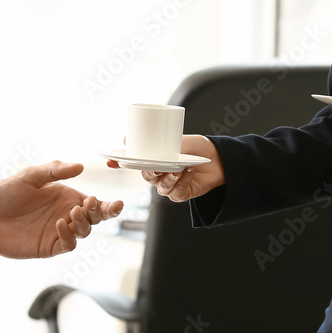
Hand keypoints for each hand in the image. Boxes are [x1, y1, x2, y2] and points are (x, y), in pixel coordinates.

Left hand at [0, 161, 122, 258]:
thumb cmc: (4, 194)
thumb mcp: (29, 176)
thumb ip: (54, 172)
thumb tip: (80, 166)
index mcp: (65, 197)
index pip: (94, 203)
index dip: (109, 206)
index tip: (118, 204)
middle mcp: (65, 214)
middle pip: (95, 218)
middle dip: (100, 212)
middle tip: (91, 204)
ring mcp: (58, 232)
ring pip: (84, 231)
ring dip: (83, 222)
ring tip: (73, 212)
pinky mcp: (49, 246)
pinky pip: (68, 244)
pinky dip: (70, 236)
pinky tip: (60, 224)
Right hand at [107, 135, 224, 202]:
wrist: (220, 158)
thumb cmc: (197, 148)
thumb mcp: (176, 140)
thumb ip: (155, 141)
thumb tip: (125, 137)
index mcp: (153, 162)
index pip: (133, 164)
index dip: (119, 163)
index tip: (111, 160)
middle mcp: (159, 176)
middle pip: (147, 176)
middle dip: (152, 171)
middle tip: (160, 165)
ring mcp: (169, 187)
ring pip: (162, 187)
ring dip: (171, 177)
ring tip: (181, 167)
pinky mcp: (181, 195)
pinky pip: (176, 192)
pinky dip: (183, 181)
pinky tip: (189, 171)